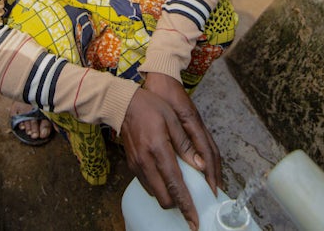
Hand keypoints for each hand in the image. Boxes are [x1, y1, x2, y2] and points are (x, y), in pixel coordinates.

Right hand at [121, 74, 221, 230]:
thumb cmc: (150, 108)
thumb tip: (201, 166)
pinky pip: (148, 186)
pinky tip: (166, 178)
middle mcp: (146, 163)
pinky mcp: (132, 166)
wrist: (122, 105)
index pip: (175, 185)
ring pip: (155, 195)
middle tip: (191, 203)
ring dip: (168, 197)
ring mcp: (137, 166)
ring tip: (180, 191)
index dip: (186, 206)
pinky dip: (159, 188)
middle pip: (164, 198)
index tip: (194, 221)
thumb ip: (187, 145)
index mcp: (158, 150)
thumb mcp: (173, 120)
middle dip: (179, 205)